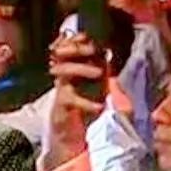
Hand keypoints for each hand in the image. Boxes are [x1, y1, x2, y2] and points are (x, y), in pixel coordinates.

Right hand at [42, 34, 106, 170]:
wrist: (71, 133)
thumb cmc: (86, 106)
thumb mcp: (96, 83)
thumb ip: (100, 68)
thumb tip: (109, 52)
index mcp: (71, 66)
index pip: (67, 44)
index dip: (76, 38)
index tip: (90, 36)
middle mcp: (63, 75)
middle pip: (62, 52)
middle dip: (78, 47)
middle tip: (95, 48)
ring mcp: (60, 89)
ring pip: (64, 70)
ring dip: (82, 68)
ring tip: (99, 73)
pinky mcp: (60, 106)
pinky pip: (70, 97)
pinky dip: (85, 102)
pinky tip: (98, 106)